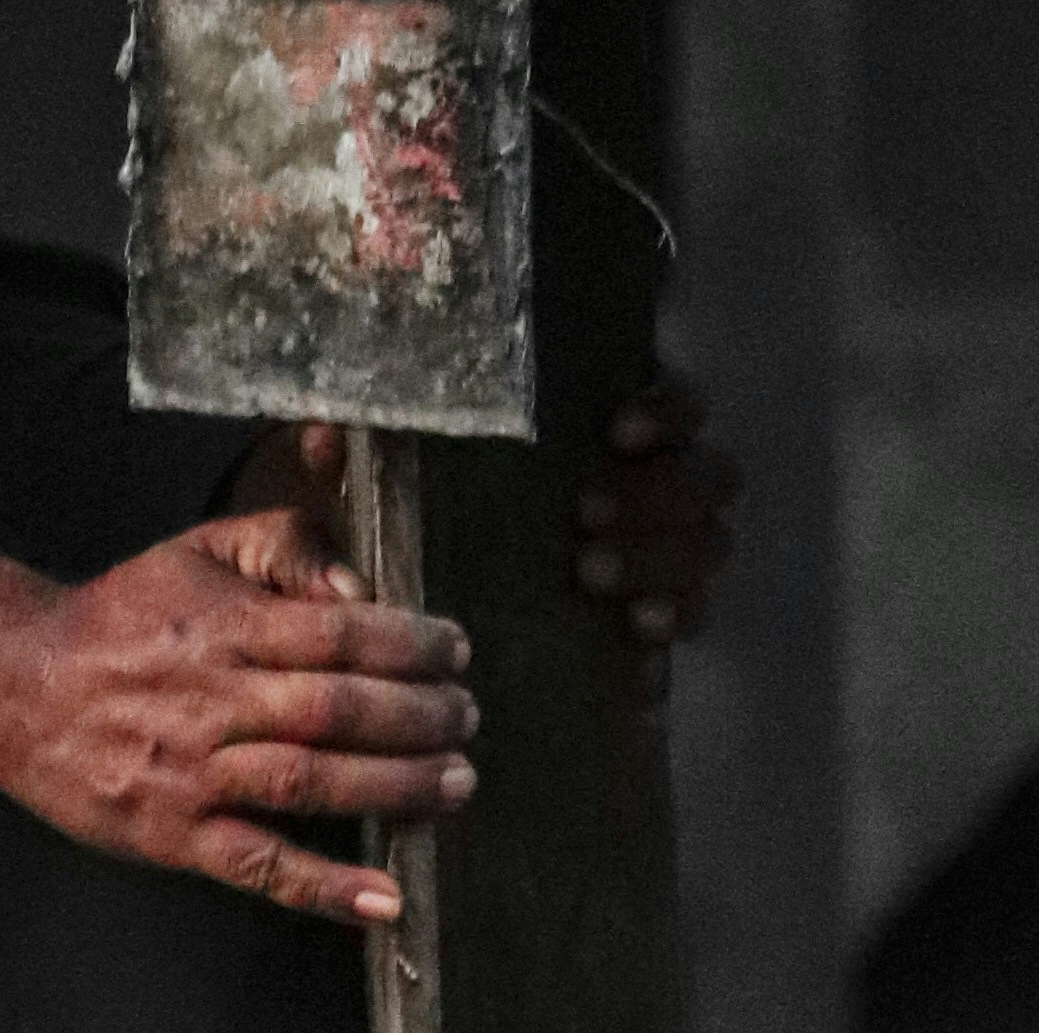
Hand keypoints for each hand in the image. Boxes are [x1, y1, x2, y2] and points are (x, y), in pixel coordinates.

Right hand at [0, 497, 471, 921]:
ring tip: (457, 783)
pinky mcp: (178, 836)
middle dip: (417, 716)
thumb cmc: (122, 623)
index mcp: (219, 625)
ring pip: (312, 782)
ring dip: (396, 788)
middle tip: (468, 717)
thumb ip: (280, 549)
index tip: (455, 651)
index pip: (336, 632)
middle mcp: (210, 700)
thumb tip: (359, 589)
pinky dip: (327, 889)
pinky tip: (386, 900)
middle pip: (336, 709)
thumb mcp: (193, 555)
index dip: (408, 643)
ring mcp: (195, 773)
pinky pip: (262, 867)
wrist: (17, 688)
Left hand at [237, 381, 737, 655]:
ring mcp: (659, 549)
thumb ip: (345, 451)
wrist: (409, 616)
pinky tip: (632, 628)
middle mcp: (645, 478)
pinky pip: (697, 612)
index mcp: (596, 421)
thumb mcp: (357, 476)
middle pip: (709, 473)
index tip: (616, 431)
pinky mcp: (655, 615)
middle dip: (658, 494)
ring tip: (587, 573)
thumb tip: (329, 443)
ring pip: (709, 539)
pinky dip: (676, 615)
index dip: (666, 409)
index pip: (676, 398)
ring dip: (661, 554)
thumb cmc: (389, 514)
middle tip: (585, 516)